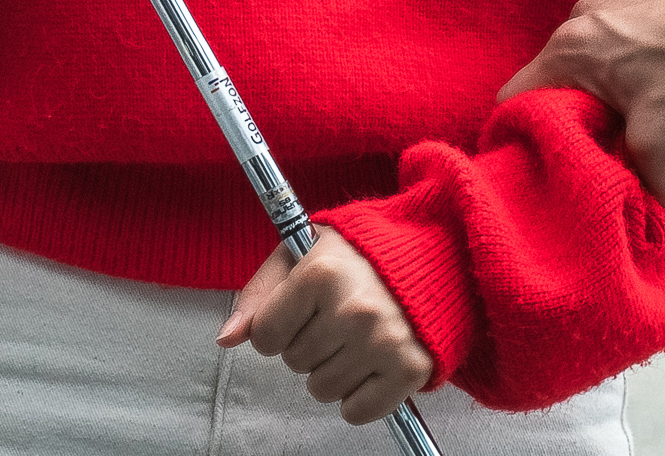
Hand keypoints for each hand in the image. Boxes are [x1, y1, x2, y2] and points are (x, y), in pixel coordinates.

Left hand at [217, 230, 435, 425]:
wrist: (438, 255)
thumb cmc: (362, 252)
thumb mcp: (303, 253)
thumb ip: (260, 293)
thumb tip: (227, 337)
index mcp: (321, 273)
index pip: (266, 335)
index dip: (278, 326)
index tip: (302, 311)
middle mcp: (352, 309)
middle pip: (294, 363)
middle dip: (309, 344)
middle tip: (337, 317)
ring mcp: (383, 342)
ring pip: (321, 390)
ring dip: (332, 370)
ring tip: (356, 336)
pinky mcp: (410, 369)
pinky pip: (357, 412)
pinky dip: (359, 397)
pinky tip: (371, 362)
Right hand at [497, 0, 664, 206]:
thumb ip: (656, 185)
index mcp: (570, 48)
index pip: (515, 96)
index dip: (526, 131)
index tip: (550, 154)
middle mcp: (582, 14)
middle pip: (557, 76)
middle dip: (579, 112)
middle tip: (612, 139)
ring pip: (593, 52)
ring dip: (611, 82)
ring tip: (649, 104)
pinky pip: (623, 29)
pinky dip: (636, 53)